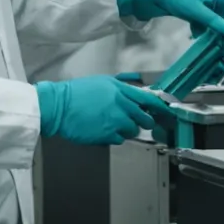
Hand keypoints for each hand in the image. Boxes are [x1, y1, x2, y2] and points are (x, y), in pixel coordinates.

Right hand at [36, 76, 166, 145]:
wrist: (58, 106)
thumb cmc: (75, 94)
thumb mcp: (101, 83)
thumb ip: (120, 89)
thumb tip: (135, 97)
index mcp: (119, 89)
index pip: (148, 99)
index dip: (159, 107)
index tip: (166, 112)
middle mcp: (121, 104)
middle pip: (145, 118)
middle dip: (142, 122)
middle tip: (133, 121)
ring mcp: (115, 120)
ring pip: (133, 130)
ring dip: (126, 129)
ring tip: (110, 124)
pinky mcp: (107, 134)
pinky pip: (120, 139)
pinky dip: (114, 137)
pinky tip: (102, 130)